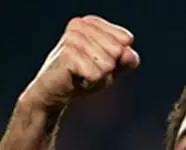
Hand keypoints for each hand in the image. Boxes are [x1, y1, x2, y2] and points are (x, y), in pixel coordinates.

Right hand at [21, 16, 139, 111]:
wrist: (55, 91)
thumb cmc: (84, 76)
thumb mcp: (111, 68)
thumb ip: (125, 60)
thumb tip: (130, 53)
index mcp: (92, 22)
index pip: (126, 39)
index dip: (118, 58)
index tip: (99, 62)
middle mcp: (80, 25)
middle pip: (118, 51)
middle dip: (109, 69)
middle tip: (90, 70)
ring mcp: (72, 38)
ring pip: (108, 64)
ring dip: (98, 77)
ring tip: (82, 75)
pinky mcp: (67, 54)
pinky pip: (96, 74)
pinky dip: (91, 83)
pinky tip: (77, 79)